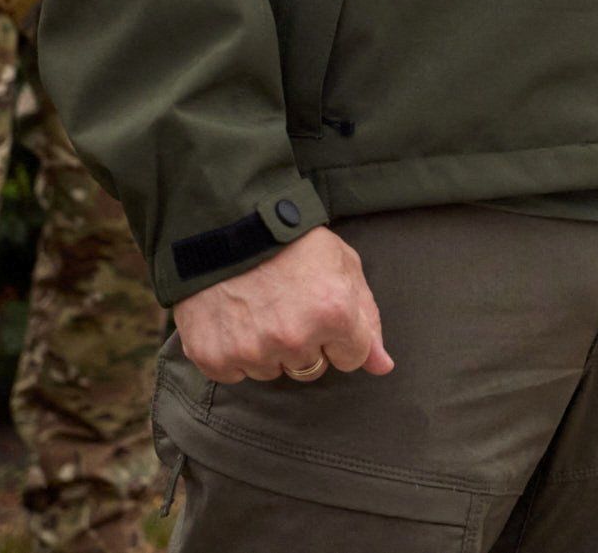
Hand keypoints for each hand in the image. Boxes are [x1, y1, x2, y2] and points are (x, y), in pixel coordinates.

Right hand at [173, 226, 392, 384]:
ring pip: (272, 372)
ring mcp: (252, 351)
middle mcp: (295, 338)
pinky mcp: (215, 357)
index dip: (339, 335)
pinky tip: (232, 319)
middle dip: (305, 344)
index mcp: (333, 314)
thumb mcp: (343, 264)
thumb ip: (367, 318)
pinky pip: (234, 374)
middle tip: (286, 306)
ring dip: (268, 349)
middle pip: (311, 369)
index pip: (352, 358)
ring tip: (257, 307)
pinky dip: (232, 352)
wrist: (226, 224)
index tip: (321, 311)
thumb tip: (383, 367)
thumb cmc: (292, 241)